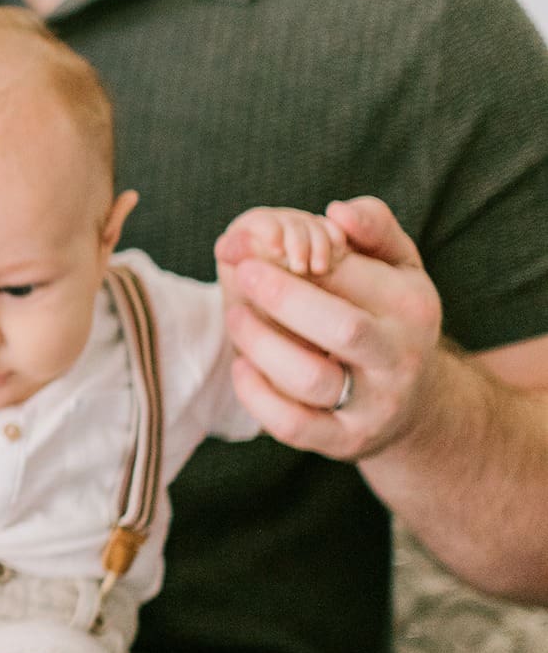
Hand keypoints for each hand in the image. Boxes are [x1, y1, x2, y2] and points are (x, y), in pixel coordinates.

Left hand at [225, 195, 443, 460]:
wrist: (414, 404)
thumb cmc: (390, 317)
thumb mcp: (398, 265)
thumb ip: (372, 226)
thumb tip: (336, 211)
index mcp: (411, 306)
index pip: (352, 275)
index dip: (296, 254)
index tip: (252, 242)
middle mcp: (400, 357)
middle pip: (341, 328)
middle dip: (282, 297)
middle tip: (243, 272)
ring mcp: (373, 404)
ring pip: (311, 378)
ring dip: (260, 344)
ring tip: (236, 317)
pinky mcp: (344, 441)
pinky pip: (293, 425)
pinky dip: (257, 396)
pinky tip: (242, 366)